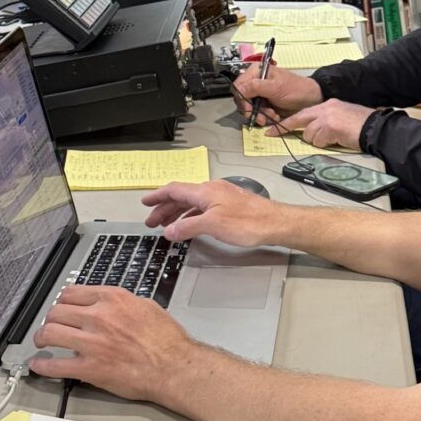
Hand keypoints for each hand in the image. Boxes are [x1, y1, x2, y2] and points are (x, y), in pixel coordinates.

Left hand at [30, 285, 193, 401]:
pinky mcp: (89, 368)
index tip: (62, 307)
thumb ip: (122, 303)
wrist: (173, 366)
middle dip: (50, 318)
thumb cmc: (166, 339)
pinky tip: (39, 365)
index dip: (63, 301)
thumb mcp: (147, 306)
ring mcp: (91, 343)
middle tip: (50, 325)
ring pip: (50, 333)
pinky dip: (43, 366)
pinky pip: (56, 366)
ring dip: (41, 337)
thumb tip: (110, 305)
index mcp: (112, 299)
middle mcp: (98, 317)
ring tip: (41, 342)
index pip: (72, 293)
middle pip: (56, 311)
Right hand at [140, 179, 285, 246]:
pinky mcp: (230, 206)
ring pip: (193, 203)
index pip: (174, 189)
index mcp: (205, 191)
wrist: (275, 223)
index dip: (157, 196)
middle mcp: (212, 190)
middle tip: (152, 221)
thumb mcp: (213, 225)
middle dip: (164, 208)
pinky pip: (203, 208)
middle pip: (182, 196)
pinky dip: (192, 216)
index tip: (145, 203)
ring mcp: (222, 197)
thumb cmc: (248, 222)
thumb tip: (169, 230)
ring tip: (167, 226)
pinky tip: (190, 226)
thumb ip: (188, 227)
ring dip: (177, 213)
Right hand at [233, 63, 322, 125]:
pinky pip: (257, 112)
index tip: (249, 109)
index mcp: (256, 72)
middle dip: (252, 109)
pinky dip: (264, 116)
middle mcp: (255, 82)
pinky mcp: (264, 103)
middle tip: (262, 117)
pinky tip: (274, 116)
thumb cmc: (295, 89)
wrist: (310, 99)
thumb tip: (238, 89)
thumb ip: (255, 87)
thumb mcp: (275, 87)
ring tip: (272, 116)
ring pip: (249, 107)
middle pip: (242, 98)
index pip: (239, 86)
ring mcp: (260, 93)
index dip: (242, 99)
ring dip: (260, 114)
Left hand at [272, 99, 371, 149]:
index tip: (276, 127)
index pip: (304, 112)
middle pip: (299, 119)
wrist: (374, 128)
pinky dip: (325, 144)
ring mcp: (326, 117)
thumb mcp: (341, 117)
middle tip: (272, 133)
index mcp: (328, 104)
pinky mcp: (329, 127)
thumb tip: (315, 132)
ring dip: (318, 140)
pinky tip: (337, 140)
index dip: (289, 121)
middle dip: (284, 128)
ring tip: (333, 138)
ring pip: (309, 134)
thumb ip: (326, 121)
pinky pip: (319, 141)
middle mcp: (325, 108)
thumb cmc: (361, 126)